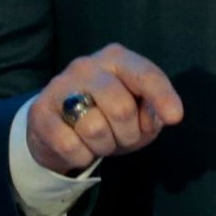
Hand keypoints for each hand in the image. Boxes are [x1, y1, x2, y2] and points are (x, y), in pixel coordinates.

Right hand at [24, 45, 184, 175]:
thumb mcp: (139, 116)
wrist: (58, 130)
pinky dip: (82, 156)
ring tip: (100, 141)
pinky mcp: (40, 111)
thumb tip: (164, 115)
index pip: (144, 74)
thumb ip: (154, 113)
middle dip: (128, 134)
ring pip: (95, 129)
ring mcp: (59, 86)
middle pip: (121, 107)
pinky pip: (70, 145)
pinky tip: (79, 147)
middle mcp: (86, 66)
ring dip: (104, 147)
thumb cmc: (107, 117)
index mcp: (116, 59)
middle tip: (123, 138)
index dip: (162, 96)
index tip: (175, 117)